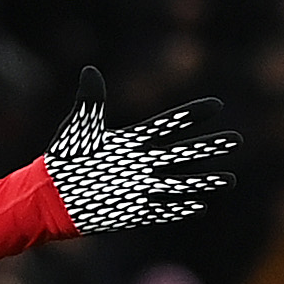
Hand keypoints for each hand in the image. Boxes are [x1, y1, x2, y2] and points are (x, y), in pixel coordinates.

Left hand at [43, 67, 237, 232]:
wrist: (48, 197)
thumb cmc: (62, 161)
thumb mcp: (78, 128)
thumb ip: (90, 102)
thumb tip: (90, 71)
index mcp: (131, 142)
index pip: (168, 125)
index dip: (191, 115)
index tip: (216, 105)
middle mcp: (140, 164)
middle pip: (183, 154)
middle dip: (210, 147)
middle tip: (236, 140)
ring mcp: (138, 188)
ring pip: (178, 183)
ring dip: (203, 182)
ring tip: (228, 180)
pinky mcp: (130, 211)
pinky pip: (160, 210)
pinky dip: (179, 209)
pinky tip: (200, 207)